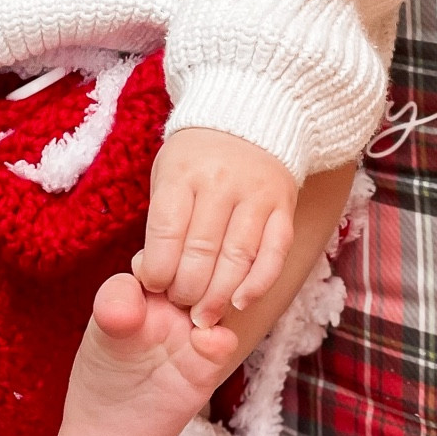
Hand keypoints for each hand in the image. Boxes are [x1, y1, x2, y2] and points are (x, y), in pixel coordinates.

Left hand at [134, 129, 296, 327]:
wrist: (247, 120)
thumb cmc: (196, 159)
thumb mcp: (166, 175)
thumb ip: (161, 223)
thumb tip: (153, 275)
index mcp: (183, 174)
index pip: (167, 233)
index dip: (158, 271)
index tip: (155, 286)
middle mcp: (221, 183)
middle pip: (202, 251)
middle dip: (187, 290)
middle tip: (181, 306)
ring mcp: (256, 195)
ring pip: (238, 257)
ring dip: (219, 296)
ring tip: (205, 315)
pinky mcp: (283, 207)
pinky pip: (274, 253)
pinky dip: (258, 283)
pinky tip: (240, 302)